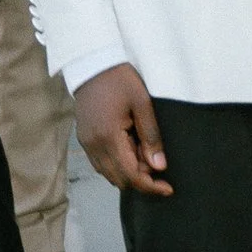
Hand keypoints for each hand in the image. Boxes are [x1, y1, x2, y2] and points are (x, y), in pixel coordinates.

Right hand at [75, 62, 171, 195]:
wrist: (91, 63)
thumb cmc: (119, 79)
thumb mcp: (142, 103)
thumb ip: (151, 137)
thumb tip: (159, 166)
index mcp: (109, 138)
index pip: (131, 175)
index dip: (151, 186)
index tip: (168, 189)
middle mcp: (94, 146)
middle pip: (119, 179)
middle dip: (140, 177)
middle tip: (155, 159)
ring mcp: (86, 144)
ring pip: (109, 174)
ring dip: (128, 171)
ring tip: (143, 149)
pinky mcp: (84, 139)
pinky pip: (100, 163)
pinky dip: (116, 164)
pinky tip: (129, 147)